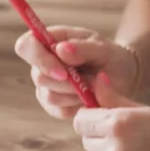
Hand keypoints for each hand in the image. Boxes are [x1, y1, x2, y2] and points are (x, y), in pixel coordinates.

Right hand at [14, 26, 139, 119]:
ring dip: (74, 95)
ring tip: (93, 88)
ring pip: (49, 96)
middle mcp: (44, 62)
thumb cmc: (112, 57)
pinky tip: (89, 98)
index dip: (38, 58)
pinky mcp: (54, 104)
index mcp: (51, 40)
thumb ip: (83, 48)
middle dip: (65, 83)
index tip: (63, 71)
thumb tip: (60, 49)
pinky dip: (77, 106)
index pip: (26, 45)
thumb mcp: (105, 49)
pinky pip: (58, 110)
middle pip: (38, 76)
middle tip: (87, 83)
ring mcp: (47, 84)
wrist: (123, 78)